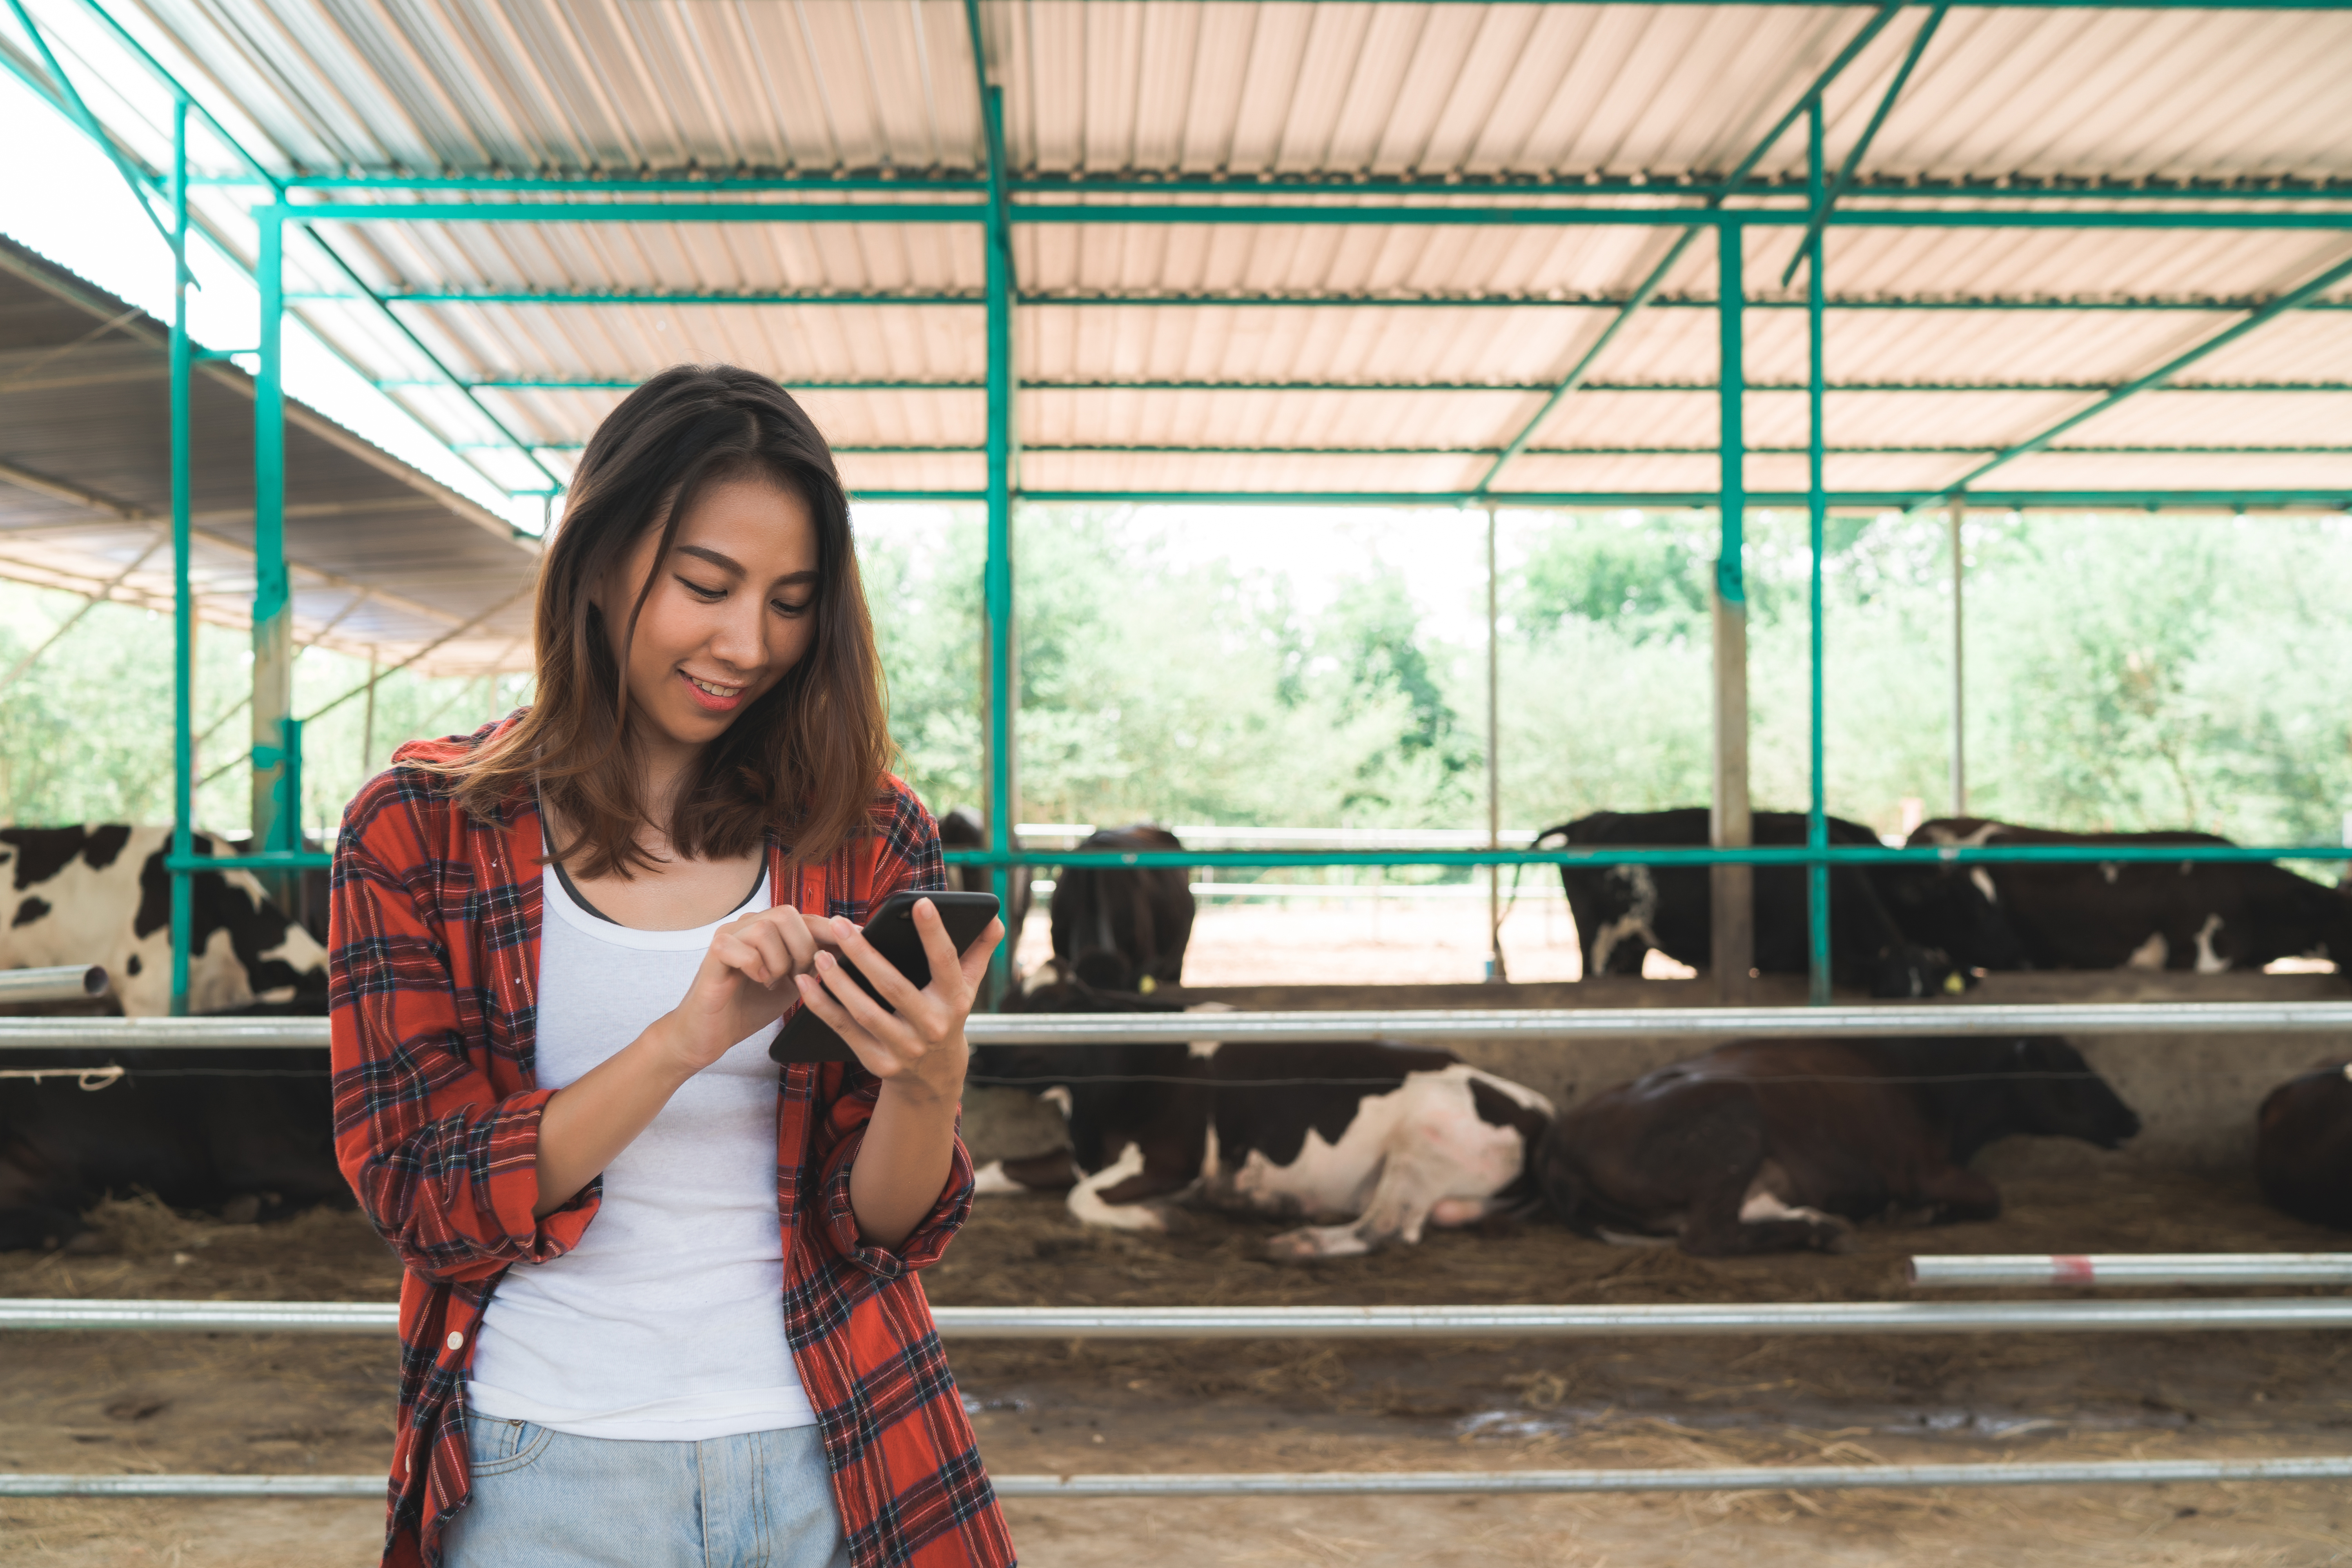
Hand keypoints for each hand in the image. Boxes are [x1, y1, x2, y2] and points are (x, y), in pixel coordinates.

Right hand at [658, 904, 834, 1074]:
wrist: (709, 1034)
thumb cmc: (749, 1007)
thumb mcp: (793, 982)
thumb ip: (814, 962)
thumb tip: (850, 947)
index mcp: (768, 930)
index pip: (805, 918)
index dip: (831, 929)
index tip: (858, 937)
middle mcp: (747, 926)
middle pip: (787, 915)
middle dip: (802, 949)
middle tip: (795, 976)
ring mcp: (728, 937)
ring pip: (766, 929)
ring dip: (778, 961)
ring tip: (771, 982)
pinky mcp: (712, 955)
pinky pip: (741, 947)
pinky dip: (756, 967)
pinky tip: (757, 982)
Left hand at [795, 897, 1003, 1105]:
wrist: (934, 1078)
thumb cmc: (946, 1016)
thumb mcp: (967, 988)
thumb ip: (978, 952)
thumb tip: (994, 917)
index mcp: (954, 1001)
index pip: (945, 963)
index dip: (934, 933)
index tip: (920, 903)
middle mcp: (931, 1027)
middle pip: (894, 987)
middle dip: (865, 955)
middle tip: (840, 925)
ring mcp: (903, 1048)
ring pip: (864, 1012)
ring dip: (838, 982)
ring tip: (820, 954)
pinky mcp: (878, 1062)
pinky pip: (844, 1030)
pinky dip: (822, 1007)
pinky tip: (805, 984)